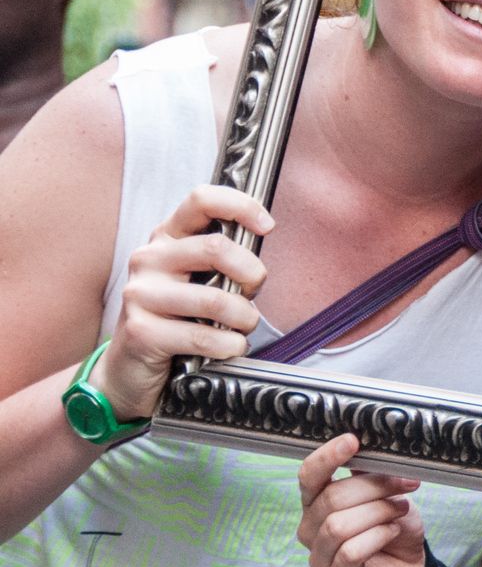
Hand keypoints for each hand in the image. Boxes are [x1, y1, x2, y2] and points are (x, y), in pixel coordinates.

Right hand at [91, 184, 270, 419]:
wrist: (129, 367)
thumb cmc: (176, 317)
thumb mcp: (197, 277)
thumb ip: (224, 257)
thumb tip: (262, 237)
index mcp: (167, 237)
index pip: (201, 200)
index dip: (241, 206)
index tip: (267, 226)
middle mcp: (149, 258)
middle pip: (216, 247)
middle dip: (252, 273)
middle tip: (254, 292)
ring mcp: (140, 294)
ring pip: (215, 299)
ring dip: (244, 318)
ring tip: (242, 327)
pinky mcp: (141, 330)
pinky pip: (203, 335)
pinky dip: (230, 345)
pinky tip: (230, 346)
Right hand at [296, 434, 427, 566]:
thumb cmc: (393, 531)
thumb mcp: (386, 496)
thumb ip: (372, 475)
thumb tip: (372, 447)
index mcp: (317, 503)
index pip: (309, 476)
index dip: (327, 457)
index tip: (352, 441)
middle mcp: (311, 529)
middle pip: (332, 498)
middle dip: (375, 487)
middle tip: (405, 486)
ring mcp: (320, 557)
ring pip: (339, 525)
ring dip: (378, 512)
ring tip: (400, 511)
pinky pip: (350, 552)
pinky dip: (377, 536)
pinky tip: (392, 532)